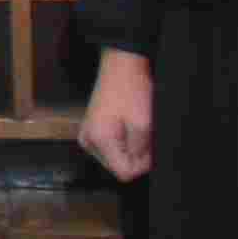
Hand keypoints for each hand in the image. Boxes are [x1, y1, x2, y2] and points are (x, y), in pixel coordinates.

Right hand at [77, 50, 152, 182]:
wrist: (121, 65)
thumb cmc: (130, 89)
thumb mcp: (143, 124)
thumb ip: (142, 152)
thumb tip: (140, 165)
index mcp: (99, 140)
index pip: (124, 173)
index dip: (142, 165)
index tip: (149, 148)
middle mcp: (88, 141)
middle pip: (118, 167)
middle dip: (135, 156)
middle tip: (143, 134)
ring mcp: (88, 135)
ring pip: (116, 158)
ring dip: (130, 148)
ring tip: (134, 127)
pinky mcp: (92, 129)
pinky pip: (111, 147)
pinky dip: (123, 141)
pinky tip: (127, 126)